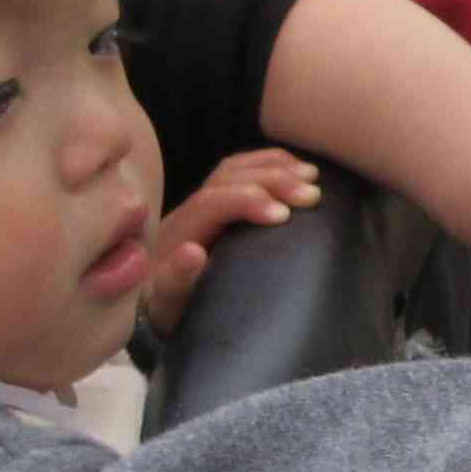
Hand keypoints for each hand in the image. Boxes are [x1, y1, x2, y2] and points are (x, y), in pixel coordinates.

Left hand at [141, 147, 321, 332]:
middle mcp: (188, 210)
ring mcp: (201, 203)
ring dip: (275, 168)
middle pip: (227, 178)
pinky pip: (241, 171)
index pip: (211, 202)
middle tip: (311, 195)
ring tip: (311, 175)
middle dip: (271, 180)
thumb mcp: (169, 302)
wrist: (158, 304)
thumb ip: (177, 279)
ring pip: (234, 169)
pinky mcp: (216, 203)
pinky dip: (271, 164)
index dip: (247, 200)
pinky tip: (296, 168)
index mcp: (177, 232)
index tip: (283, 215)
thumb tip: (194, 252)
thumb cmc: (170, 308)